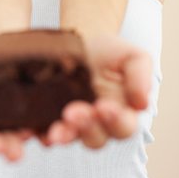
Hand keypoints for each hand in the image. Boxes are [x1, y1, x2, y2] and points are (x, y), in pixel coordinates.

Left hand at [37, 33, 151, 148]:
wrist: (80, 40)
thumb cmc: (109, 52)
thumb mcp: (132, 56)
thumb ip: (142, 76)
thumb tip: (142, 103)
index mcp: (121, 113)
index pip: (123, 127)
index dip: (115, 121)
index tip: (104, 106)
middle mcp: (97, 123)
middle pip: (96, 138)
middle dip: (86, 127)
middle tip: (73, 113)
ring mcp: (72, 122)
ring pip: (71, 137)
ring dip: (64, 135)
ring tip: (55, 130)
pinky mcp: (49, 116)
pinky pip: (45, 130)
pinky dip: (42, 132)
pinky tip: (37, 129)